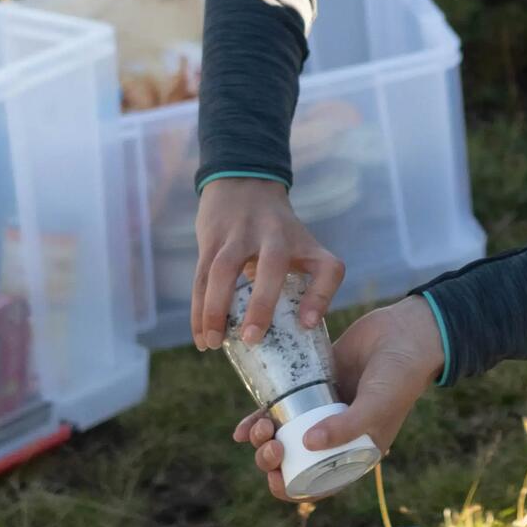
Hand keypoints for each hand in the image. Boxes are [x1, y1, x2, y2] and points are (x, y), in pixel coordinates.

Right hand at [191, 178, 343, 349]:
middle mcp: (275, 235)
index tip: (308, 325)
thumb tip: (298, 333)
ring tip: (215, 343)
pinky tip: (201, 336)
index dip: (322, 296)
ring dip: (216, 309)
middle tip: (252, 338)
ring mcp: (239, 234)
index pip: (327, 268)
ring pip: (224, 270)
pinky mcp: (211, 239)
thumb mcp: (302, 246)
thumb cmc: (278, 232)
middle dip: (262, 303)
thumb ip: (305, 282)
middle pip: (272, 265)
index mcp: (304, 243)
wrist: (245, 183)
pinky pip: (201, 276)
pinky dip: (198, 309)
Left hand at [232, 295, 444, 501]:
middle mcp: (335, 435)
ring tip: (260, 429)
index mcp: (354, 451)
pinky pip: (280, 408)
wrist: (404, 332)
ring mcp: (321, 411)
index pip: (318, 483)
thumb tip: (306, 444)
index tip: (275, 478)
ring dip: (263, 441)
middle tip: (269, 445)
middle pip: (295, 461)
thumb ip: (346, 426)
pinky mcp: (310, 386)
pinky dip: (258, 419)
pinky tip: (241, 429)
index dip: (292, 488)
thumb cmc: (398, 376)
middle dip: (274, 460)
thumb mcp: (376, 406)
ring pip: (283, 436)